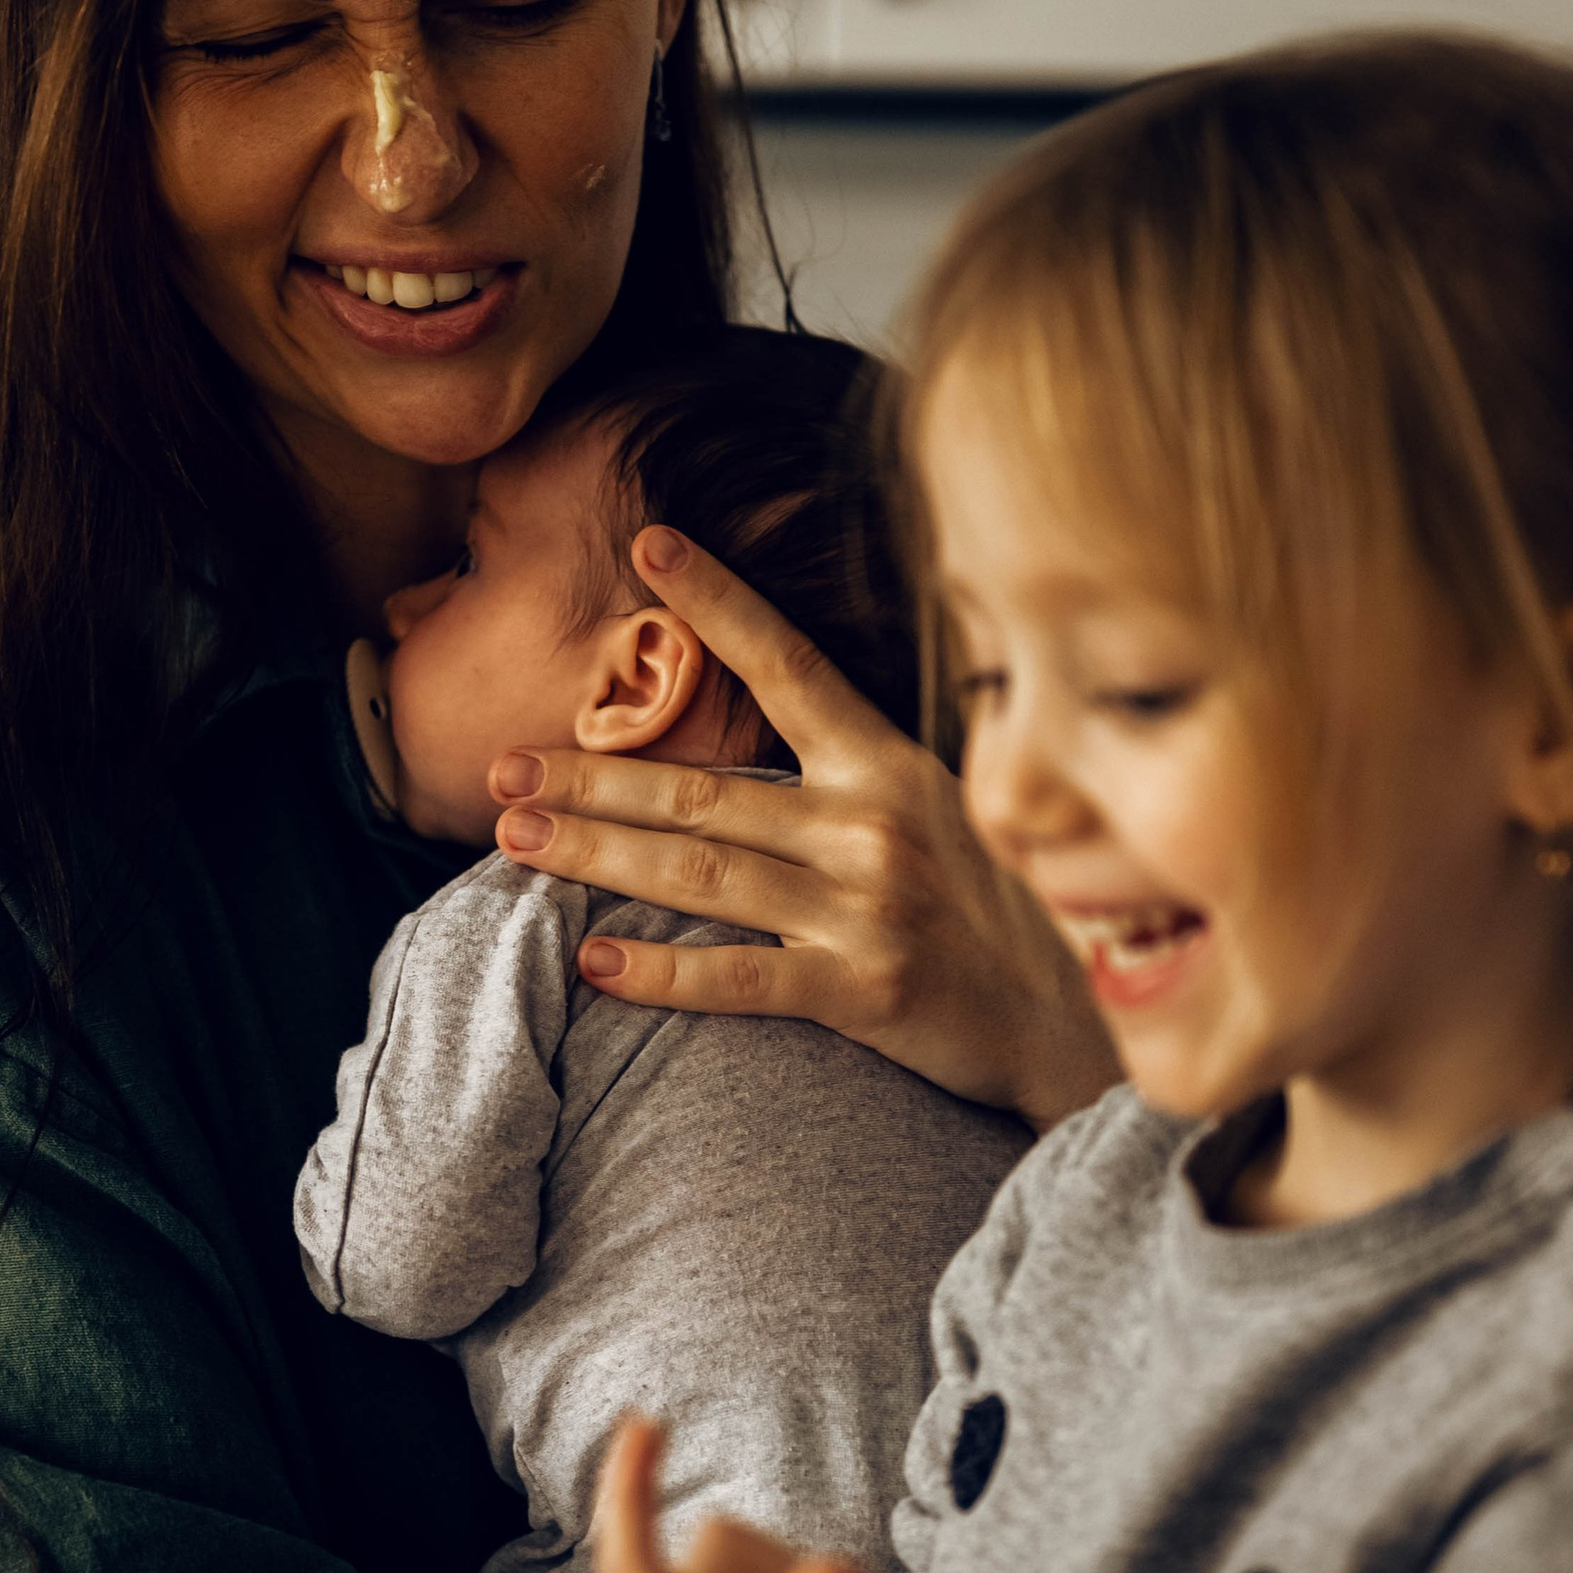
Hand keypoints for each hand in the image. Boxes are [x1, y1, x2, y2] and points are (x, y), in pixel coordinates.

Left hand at [484, 527, 1116, 1127]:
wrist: (1073, 1026)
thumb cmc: (1000, 914)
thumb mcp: (947, 810)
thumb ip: (864, 769)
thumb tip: (788, 713)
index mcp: (890, 764)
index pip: (790, 663)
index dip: (718, 601)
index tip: (647, 546)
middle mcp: (873, 823)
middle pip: (702, 790)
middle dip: (591, 776)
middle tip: (499, 767)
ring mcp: (866, 907)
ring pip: (701, 873)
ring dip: (594, 856)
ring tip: (512, 839)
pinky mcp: (865, 990)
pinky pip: (743, 979)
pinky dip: (663, 973)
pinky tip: (595, 964)